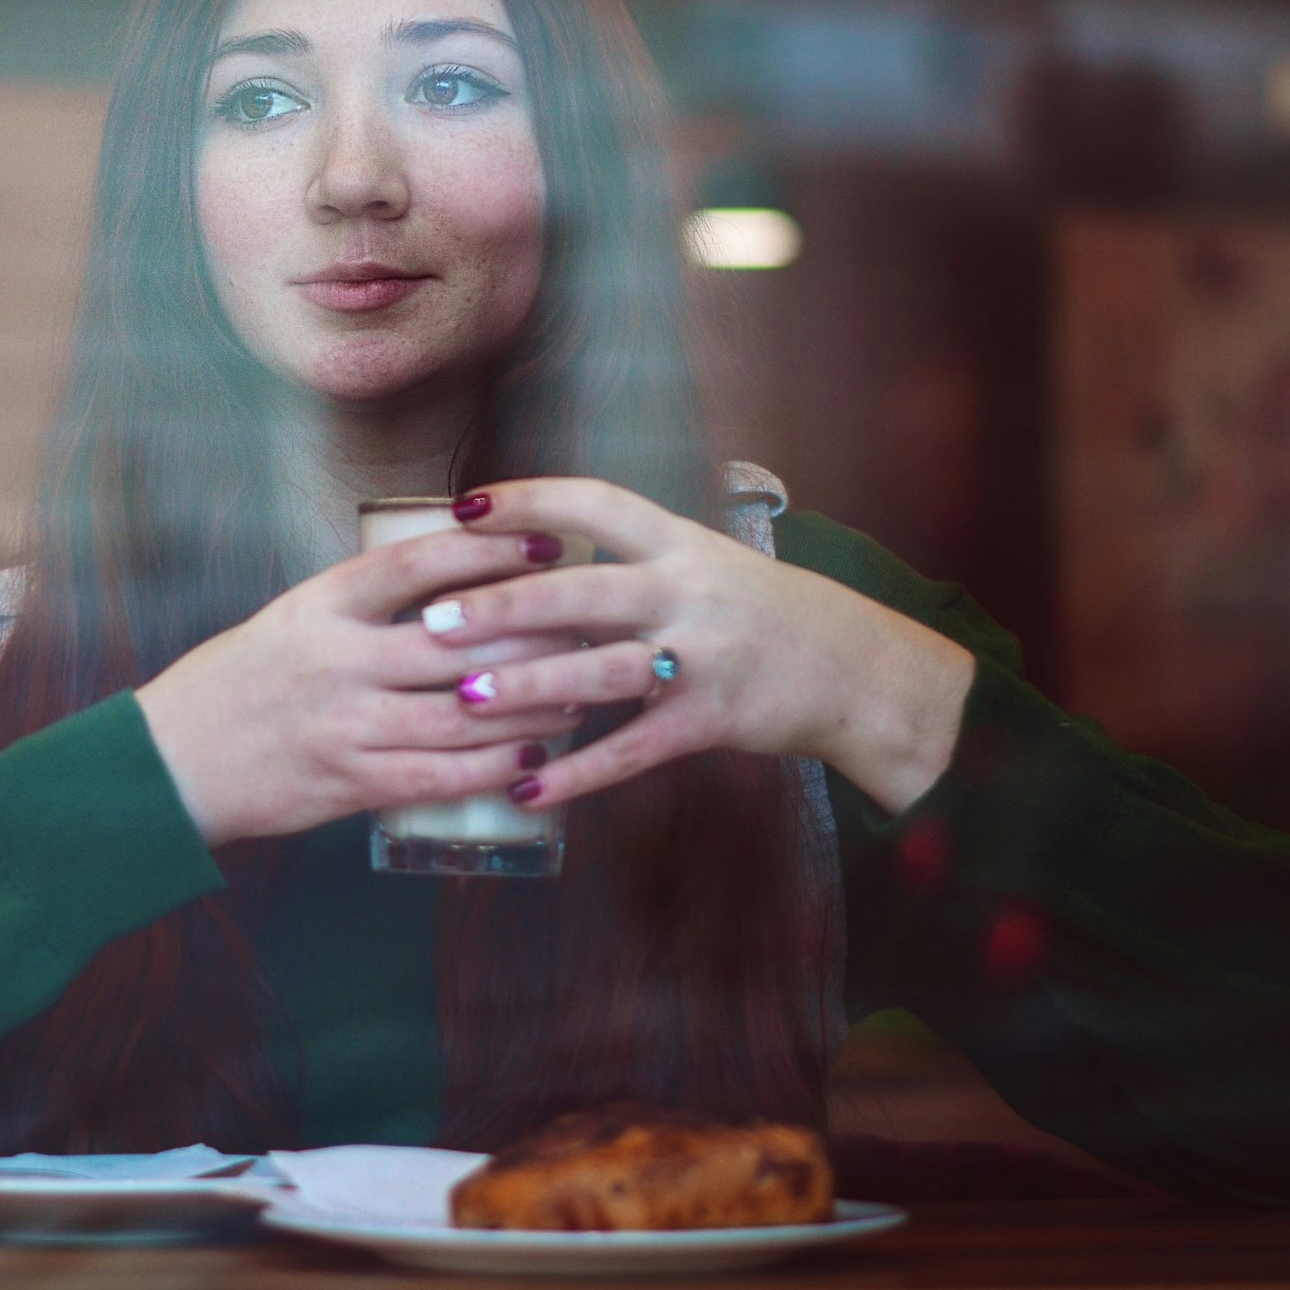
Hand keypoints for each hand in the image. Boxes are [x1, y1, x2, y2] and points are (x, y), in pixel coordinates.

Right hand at [135, 528, 585, 846]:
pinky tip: (531, 757)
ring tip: (579, 694)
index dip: (489, 551)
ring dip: (530, 704)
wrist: (168, 765)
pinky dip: (492, 767)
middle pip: (458, 639)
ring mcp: (343, 724)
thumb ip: (360, 608)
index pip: (417, 563)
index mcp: (319, 606)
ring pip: (460, 712)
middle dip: (535, 633)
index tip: (546, 544)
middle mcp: (335, 660)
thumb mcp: (287, 622)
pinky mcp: (348, 782)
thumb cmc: (233, 686)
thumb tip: (451, 588)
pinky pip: (437, 775)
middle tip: (590, 626)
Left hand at [429, 479, 976, 814]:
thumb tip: (532, 549)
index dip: (529, 501)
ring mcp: (703, 656)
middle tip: (436, 620)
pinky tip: (527, 787)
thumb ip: (629, 557)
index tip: (464, 507)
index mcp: (678, 542)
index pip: (594, 503)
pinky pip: (633, 749)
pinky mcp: (712, 719)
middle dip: (504, 604)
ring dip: (529, 686)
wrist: (853, 667)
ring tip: (464, 701)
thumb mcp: (703, 562)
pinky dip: (578, 772)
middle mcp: (687, 589)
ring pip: (602, 669)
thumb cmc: (759, 611)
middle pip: (583, 589)